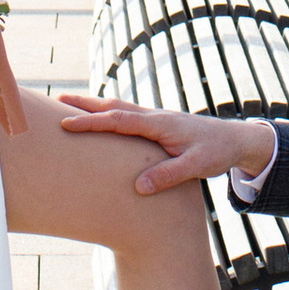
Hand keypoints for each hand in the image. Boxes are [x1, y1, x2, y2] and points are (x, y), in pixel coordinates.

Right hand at [54, 89, 275, 196]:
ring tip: (67, 107)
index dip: (91, 122)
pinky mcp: (157, 123)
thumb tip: (138, 188)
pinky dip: (107, 113)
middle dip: (83, 104)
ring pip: (117, 108)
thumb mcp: (196, 167)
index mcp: (159, 124)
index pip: (118, 120)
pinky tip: (99, 118)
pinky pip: (126, 115)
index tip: (65, 123)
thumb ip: (168, 175)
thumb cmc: (216, 152)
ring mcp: (155, 118)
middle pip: (112, 106)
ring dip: (93, 106)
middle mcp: (154, 116)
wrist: (234, 139)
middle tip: (54, 102)